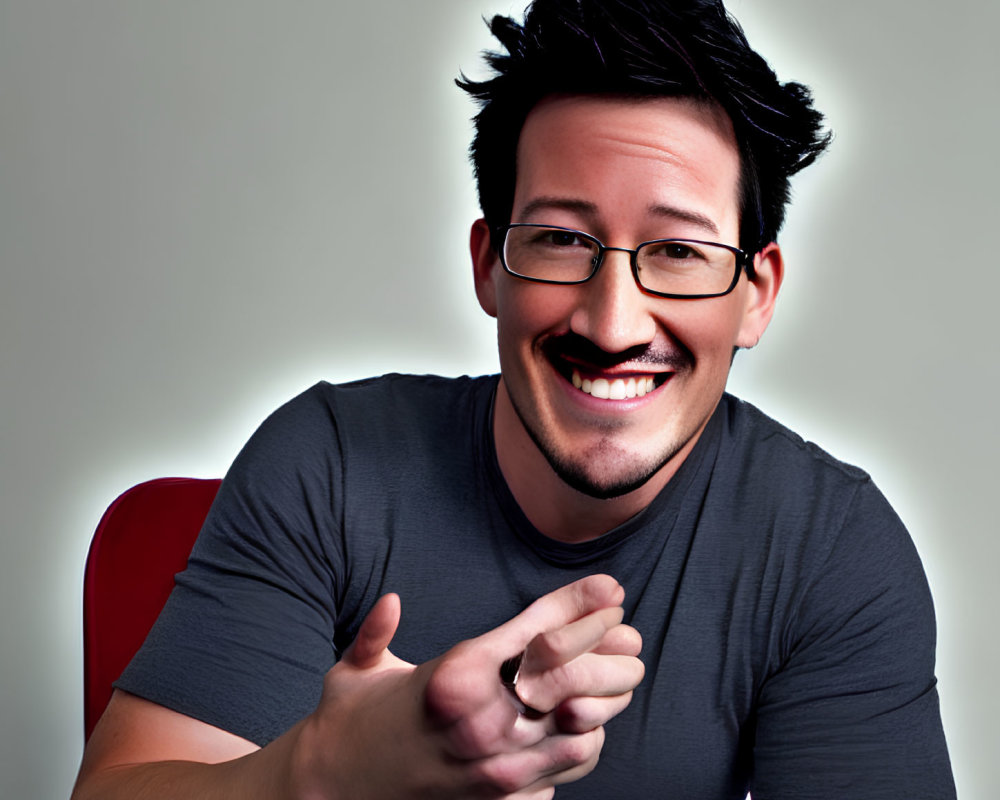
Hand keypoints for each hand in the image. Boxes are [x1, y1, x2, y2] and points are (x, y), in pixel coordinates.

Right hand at [291, 574, 643, 798]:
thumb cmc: (349, 724)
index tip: (610, 589)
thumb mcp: (356, 669)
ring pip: (580, 725)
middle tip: (626, 629)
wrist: (332, 794)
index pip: (535, 632)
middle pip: (570, 675)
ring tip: (615, 670)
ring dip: (603, 694)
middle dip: (606, 646)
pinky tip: (581, 718)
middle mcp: (481, 721)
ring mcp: (496, 766)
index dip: (579, 606)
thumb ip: (376, 630)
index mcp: (450, 677)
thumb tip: (391, 599)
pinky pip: (567, 767)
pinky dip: (585, 738)